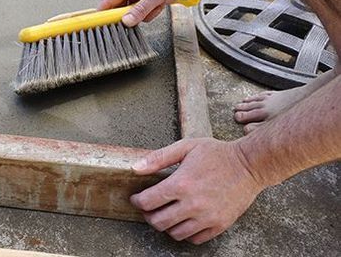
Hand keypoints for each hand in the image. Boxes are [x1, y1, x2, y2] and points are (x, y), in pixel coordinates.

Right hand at [98, 0, 194, 25]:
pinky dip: (150, 12)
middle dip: (132, 15)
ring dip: (144, 13)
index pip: (109, 0)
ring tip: (157, 5)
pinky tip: (159, 5)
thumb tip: (126, 20)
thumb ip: (141, 9)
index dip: (103, 13)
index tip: (101, 25)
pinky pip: (141, 11)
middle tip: (143, 14)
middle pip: (120, 8)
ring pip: (132, 12)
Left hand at [130, 138, 263, 243]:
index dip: (137, 201)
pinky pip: (194, 239)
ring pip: (175, 233)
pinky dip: (185, 233)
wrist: (250, 165)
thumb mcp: (186, 147)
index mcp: (181, 184)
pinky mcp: (219, 225)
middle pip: (158, 222)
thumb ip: (159, 158)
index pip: (148, 202)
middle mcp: (192, 204)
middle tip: (149, 208)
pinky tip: (184, 220)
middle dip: (148, 216)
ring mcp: (207, 217)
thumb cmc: (217, 154)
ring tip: (166, 213)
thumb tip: (135, 168)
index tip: (136, 198)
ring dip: (166, 225)